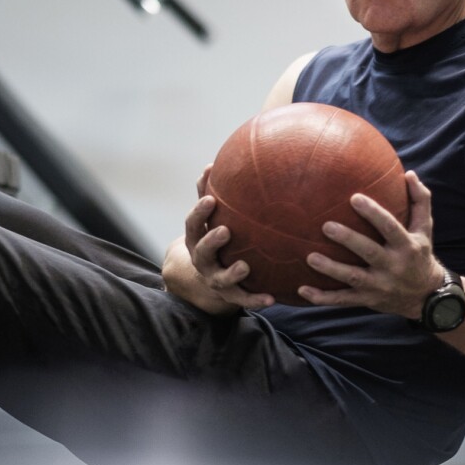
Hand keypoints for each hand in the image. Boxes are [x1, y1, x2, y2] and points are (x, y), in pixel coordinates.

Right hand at [168, 164, 275, 312]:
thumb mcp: (209, 221)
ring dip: (232, 273)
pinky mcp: (231, 296)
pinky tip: (272, 299)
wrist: (210, 279)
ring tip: (244, 267)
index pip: (192, 224)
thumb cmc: (214, 239)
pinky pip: (243, 300)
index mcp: (196, 240)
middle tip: (225, 231)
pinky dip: (256, 300)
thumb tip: (210, 165)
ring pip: (220, 279)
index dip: (199, 213)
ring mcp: (215, 280)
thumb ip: (208, 195)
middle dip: (211, 241)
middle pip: (201, 252)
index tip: (211, 199)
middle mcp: (203, 261)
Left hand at [299, 171, 446, 317]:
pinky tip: (302, 290)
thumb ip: (420, 201)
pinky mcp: (367, 299)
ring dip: (331, 269)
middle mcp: (393, 266)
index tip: (355, 197)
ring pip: (353, 278)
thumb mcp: (425, 229)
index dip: (374, 213)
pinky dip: (323, 298)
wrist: (425, 296)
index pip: (390, 227)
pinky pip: (343, 300)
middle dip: (348, 240)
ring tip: (309, 257)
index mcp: (407, 246)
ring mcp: (379, 286)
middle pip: (369, 252)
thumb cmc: (420, 254)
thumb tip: (410, 174)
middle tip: (326, 226)